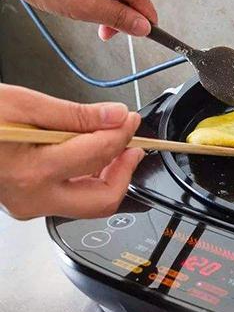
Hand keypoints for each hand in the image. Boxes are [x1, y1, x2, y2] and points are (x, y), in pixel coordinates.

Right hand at [0, 85, 144, 219]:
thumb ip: (75, 115)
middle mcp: (33, 197)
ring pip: (89, 202)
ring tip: (111, 145)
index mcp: (33, 170)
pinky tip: (87, 155)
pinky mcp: (28, 205)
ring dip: (109, 175)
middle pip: (103, 198)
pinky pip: (71, 198)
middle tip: (132, 144)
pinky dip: (88, 178)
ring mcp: (29, 206)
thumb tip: (116, 117)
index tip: (129, 118)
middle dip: (125, 171)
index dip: (123, 133)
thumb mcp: (23, 105)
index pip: (99, 154)